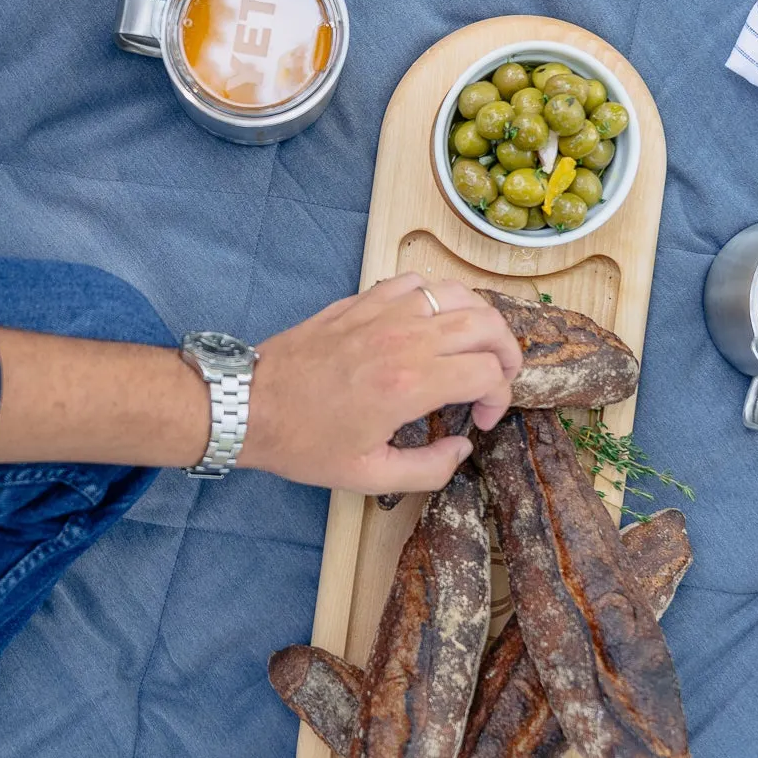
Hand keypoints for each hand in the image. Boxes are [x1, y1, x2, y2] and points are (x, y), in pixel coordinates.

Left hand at [239, 275, 522, 493]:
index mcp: (410, 386)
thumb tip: (461, 448)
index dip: (499, 398)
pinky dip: (437, 298)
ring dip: (479, 320)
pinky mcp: (361, 301)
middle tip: (498, 379)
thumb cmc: (305, 443)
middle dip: (507, 353)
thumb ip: (429, 470)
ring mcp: (382, 313)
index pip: (488, 372)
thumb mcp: (369, 476)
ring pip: (457, 294)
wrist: (250, 405)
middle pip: (486, 324)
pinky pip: (416, 282)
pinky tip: (431, 324)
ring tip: (475, 347)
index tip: (480, 420)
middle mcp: (403, 340)